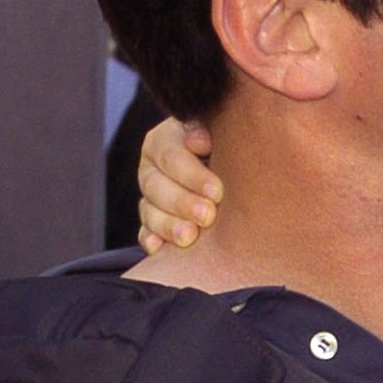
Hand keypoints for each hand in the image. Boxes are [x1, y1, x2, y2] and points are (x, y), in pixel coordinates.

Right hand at [139, 116, 220, 249]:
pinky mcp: (152, 224)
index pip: (170, 156)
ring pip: (149, 211)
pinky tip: (159, 248)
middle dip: (182, 203)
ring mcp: (151, 198)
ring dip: (168, 225)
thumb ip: (208, 134)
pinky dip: (151, 240)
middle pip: (155, 186)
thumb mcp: (222, 135)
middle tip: (208, 216)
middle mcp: (152, 169)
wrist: (237, 176)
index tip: (217, 191)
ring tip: (190, 236)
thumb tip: (198, 140)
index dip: (192, 175)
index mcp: (165, 141)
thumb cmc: (231, 151)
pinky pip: (145, 233)